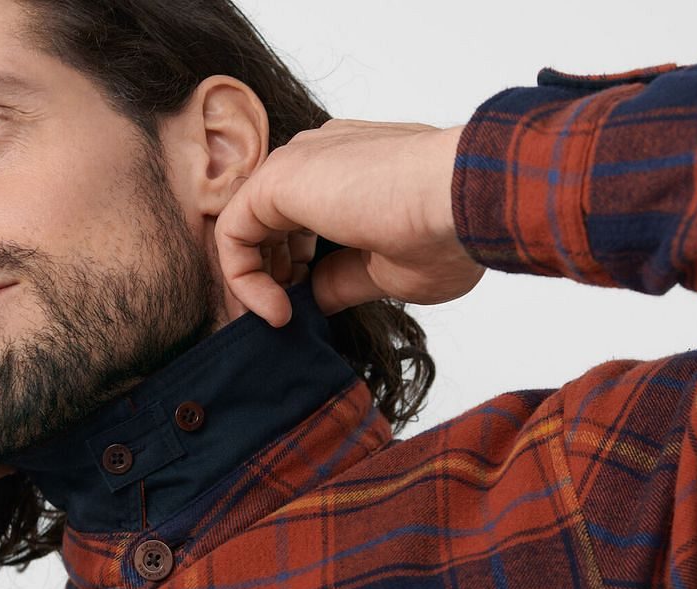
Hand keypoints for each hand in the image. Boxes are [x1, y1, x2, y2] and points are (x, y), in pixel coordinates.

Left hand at [215, 120, 484, 325]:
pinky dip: (243, 279)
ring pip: (246, 226)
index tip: (303, 313)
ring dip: (253, 282)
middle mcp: (321, 158)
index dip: (295, 273)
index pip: (301, 221)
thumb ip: (343, 281)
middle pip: (269, 222)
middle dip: (269, 278)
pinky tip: (276, 311)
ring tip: (277, 322)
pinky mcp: (277, 179)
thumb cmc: (448, 236)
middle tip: (283, 321)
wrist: (463, 204)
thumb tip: (314, 297)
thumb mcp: (389, 274)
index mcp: (353, 172)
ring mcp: (299, 163)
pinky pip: (233, 233)